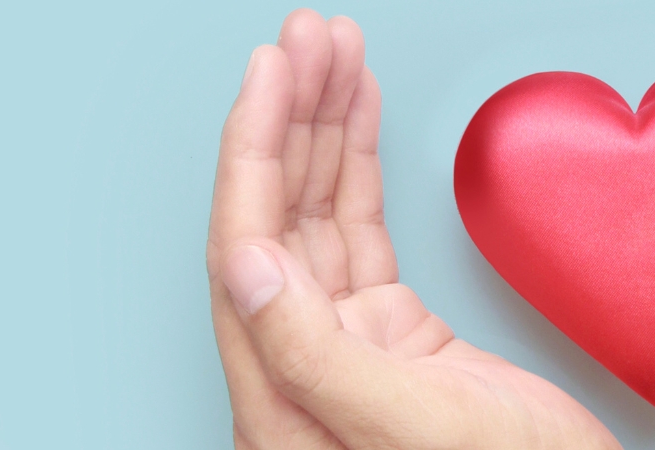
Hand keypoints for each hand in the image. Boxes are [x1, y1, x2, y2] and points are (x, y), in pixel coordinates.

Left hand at [207, 9, 618, 449]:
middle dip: (292, 117)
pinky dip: (361, 168)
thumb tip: (241, 262)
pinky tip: (360, 116)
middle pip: (277, 218)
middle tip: (310, 35)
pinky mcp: (394, 341)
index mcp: (285, 401)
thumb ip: (313, 356)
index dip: (257, 150)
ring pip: (320, 217)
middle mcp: (301, 371)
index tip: (275, 71)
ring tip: (333, 49)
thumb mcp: (413, 429)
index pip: (248, 248)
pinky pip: (362, 235)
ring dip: (326, 129)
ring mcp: (348, 353)